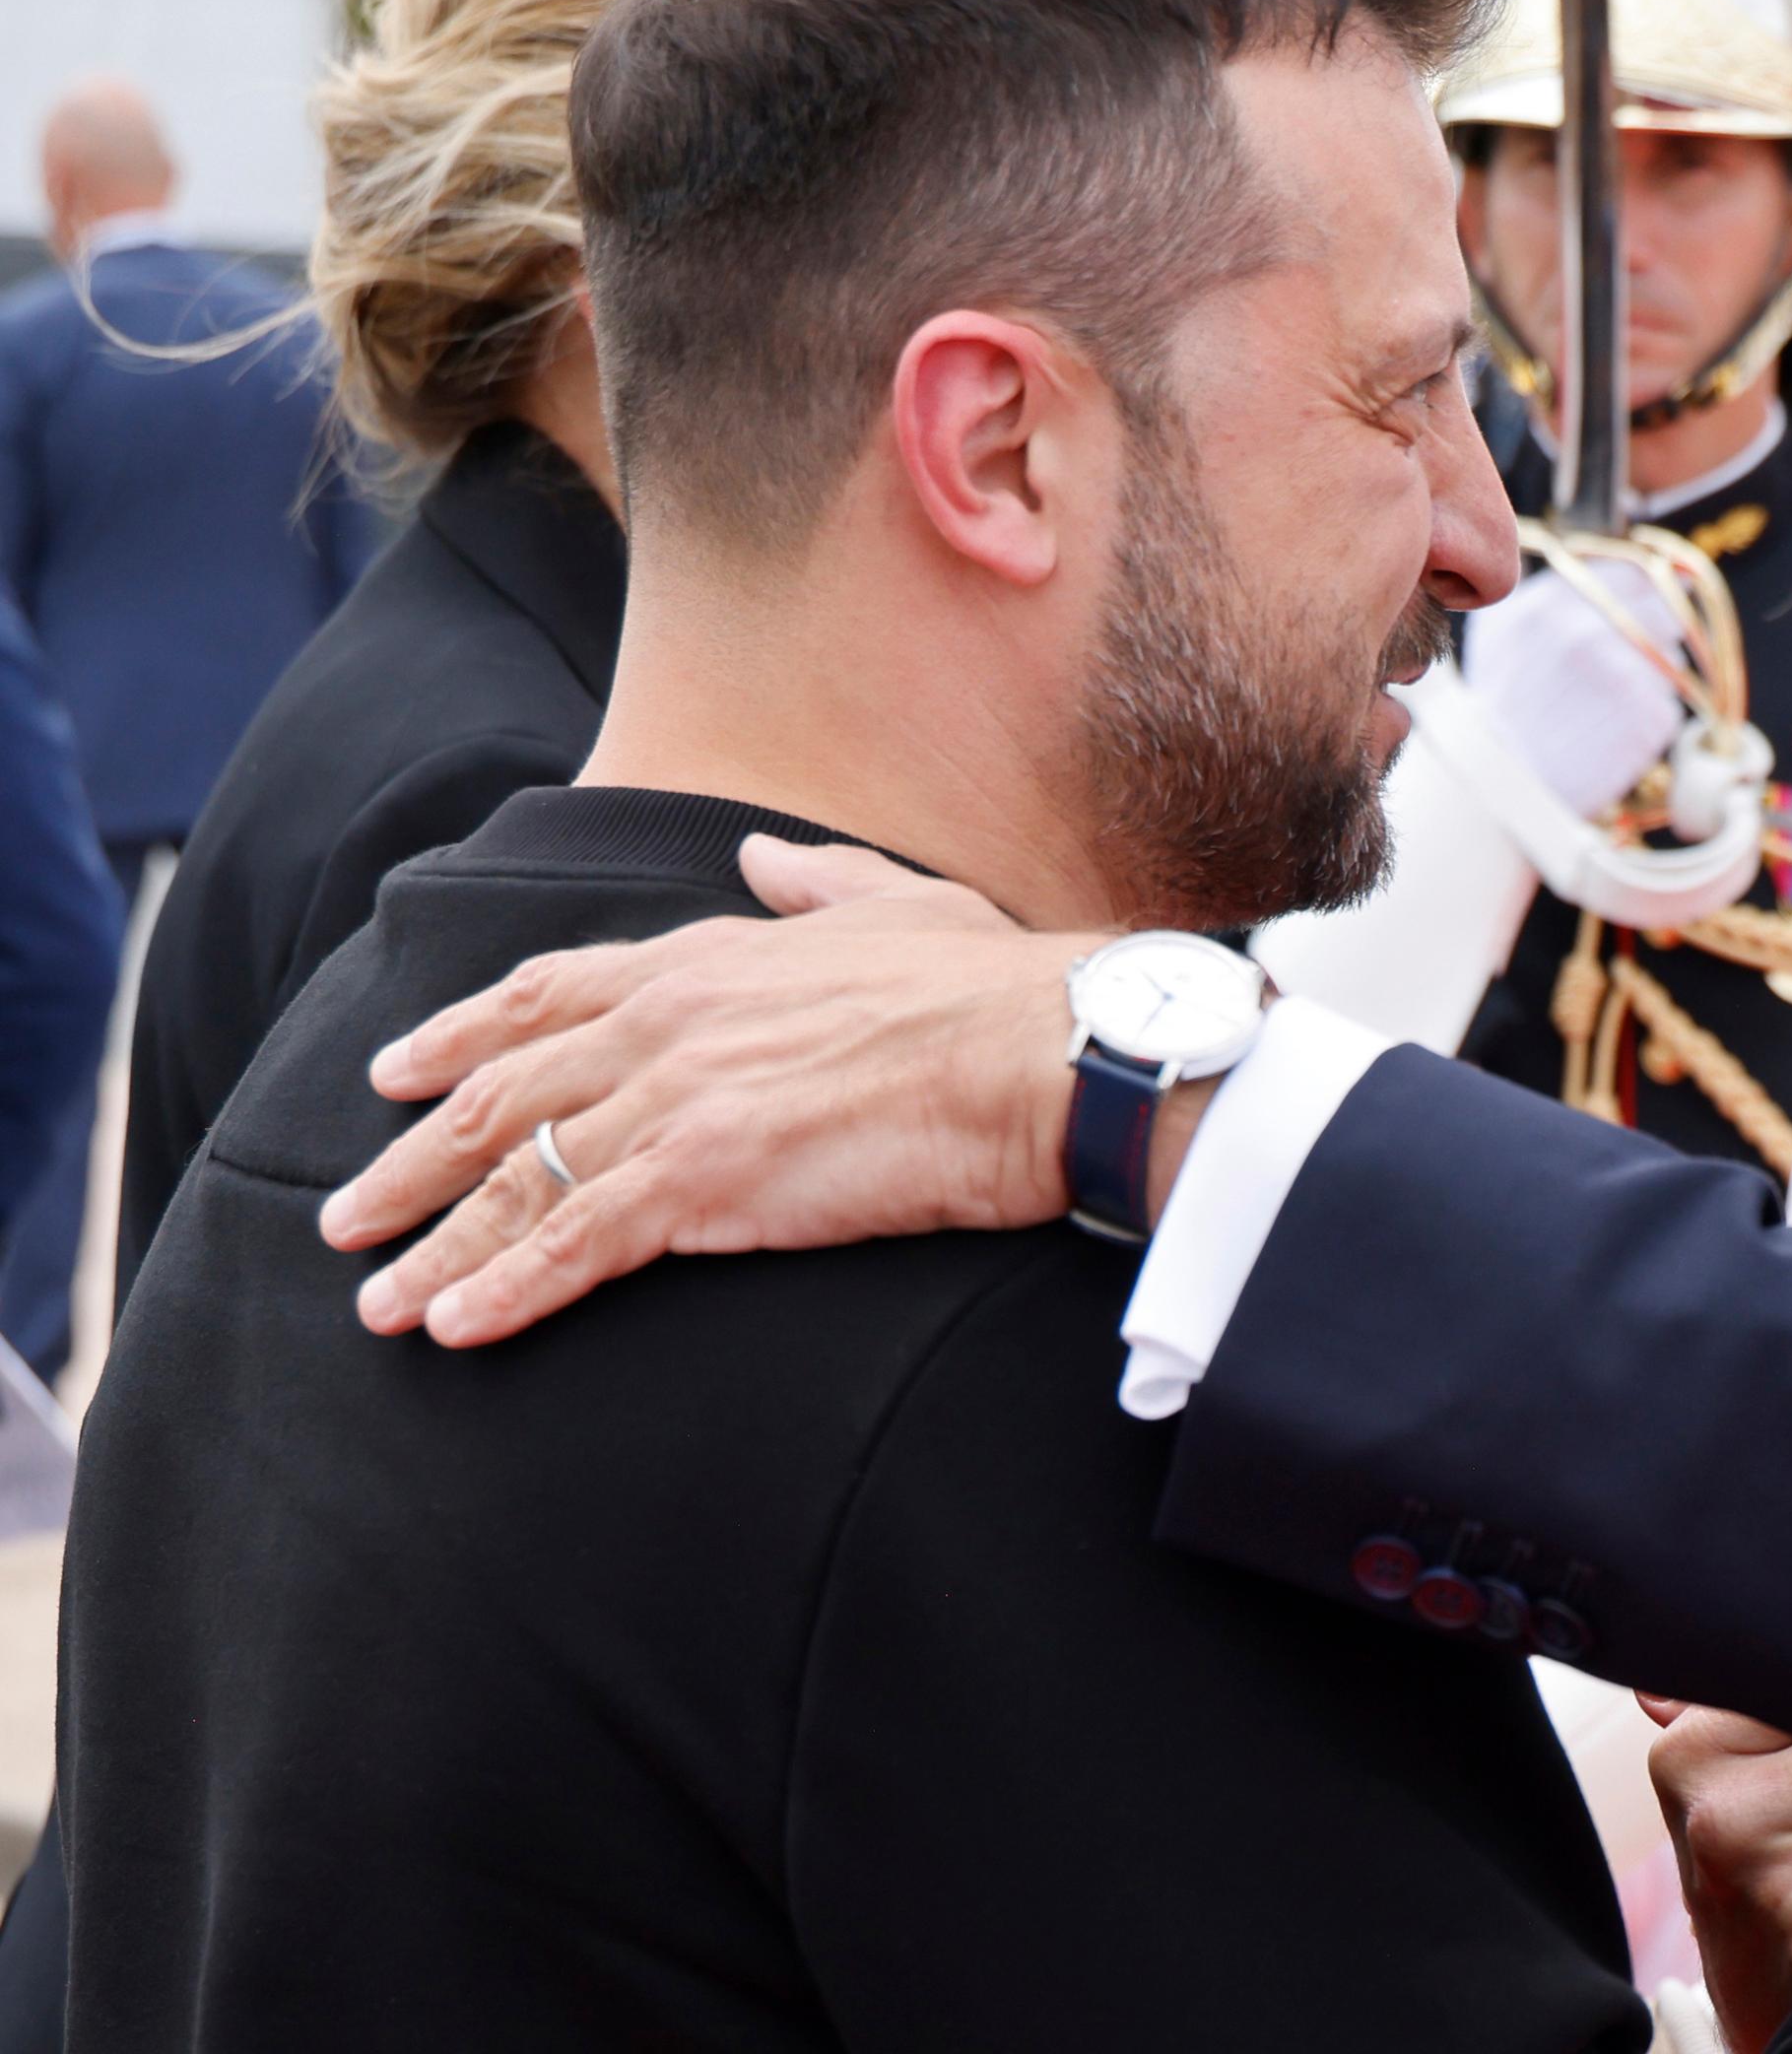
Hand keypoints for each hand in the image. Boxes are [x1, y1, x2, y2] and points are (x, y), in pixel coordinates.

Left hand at [321, 837, 1103, 1346]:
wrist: (1048, 1051)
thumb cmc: (1000, 988)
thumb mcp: (901, 903)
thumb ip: (816, 882)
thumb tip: (762, 858)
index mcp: (710, 956)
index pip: (547, 995)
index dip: (460, 1036)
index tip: (396, 1073)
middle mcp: (668, 1022)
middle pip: (501, 1094)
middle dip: (411, 1161)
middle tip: (346, 1213)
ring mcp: (678, 1099)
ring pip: (517, 1180)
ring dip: (435, 1248)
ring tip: (377, 1303)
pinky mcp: (703, 1179)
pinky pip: (574, 1245)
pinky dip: (504, 1292)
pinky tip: (455, 1330)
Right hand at [1464, 560, 1689, 817]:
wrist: (1501, 789)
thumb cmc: (1502, 710)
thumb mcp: (1506, 635)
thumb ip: (1551, 595)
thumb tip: (1613, 568)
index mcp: (1552, 603)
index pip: (1632, 575)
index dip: (1650, 592)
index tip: (1661, 602)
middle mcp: (1588, 630)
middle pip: (1664, 615)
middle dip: (1655, 638)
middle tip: (1625, 673)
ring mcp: (1623, 673)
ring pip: (1669, 666)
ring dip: (1648, 685)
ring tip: (1603, 713)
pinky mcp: (1648, 718)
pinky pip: (1667, 712)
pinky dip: (1646, 727)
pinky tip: (1609, 740)